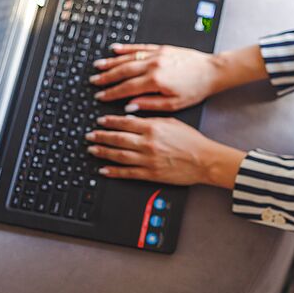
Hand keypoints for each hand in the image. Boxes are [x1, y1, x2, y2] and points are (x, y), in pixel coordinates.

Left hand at [85, 114, 245, 188]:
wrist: (204, 160)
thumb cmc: (191, 141)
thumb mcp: (171, 122)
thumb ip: (151, 119)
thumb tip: (132, 118)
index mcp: (152, 128)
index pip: (125, 123)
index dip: (109, 122)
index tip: (100, 121)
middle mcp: (147, 143)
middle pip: (118, 138)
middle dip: (101, 136)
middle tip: (90, 135)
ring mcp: (147, 160)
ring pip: (118, 155)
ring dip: (103, 152)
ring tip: (92, 149)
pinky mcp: (150, 174)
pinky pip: (127, 173)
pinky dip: (113, 171)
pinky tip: (104, 169)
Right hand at [90, 43, 220, 111]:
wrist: (211, 71)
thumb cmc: (195, 89)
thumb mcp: (173, 104)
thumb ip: (149, 105)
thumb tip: (130, 106)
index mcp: (155, 81)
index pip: (126, 88)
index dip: (111, 93)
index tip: (100, 96)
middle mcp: (153, 65)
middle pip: (123, 71)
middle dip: (106, 77)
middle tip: (94, 82)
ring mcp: (156, 54)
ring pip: (128, 58)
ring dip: (111, 62)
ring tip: (98, 67)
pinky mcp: (161, 48)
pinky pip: (139, 48)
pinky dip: (126, 49)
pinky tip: (115, 50)